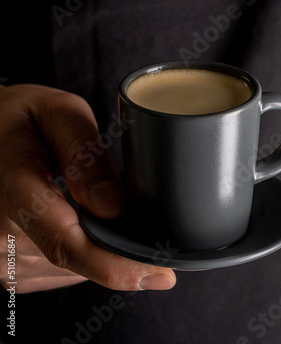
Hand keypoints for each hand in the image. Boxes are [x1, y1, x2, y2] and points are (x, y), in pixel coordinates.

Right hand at [0, 85, 175, 293]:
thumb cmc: (20, 116)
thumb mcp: (56, 112)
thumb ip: (83, 155)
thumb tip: (113, 207)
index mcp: (14, 187)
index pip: (66, 242)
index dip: (116, 265)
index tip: (159, 274)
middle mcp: (1, 233)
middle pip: (77, 258)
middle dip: (116, 243)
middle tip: (127, 205)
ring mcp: (3, 255)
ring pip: (72, 266)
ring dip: (95, 242)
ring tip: (86, 199)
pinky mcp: (10, 266)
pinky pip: (58, 268)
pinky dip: (78, 246)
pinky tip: (73, 215)